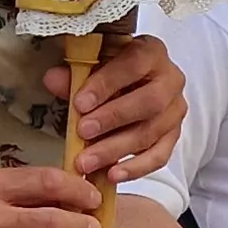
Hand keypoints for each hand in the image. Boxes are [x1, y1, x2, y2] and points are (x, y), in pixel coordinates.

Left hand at [54, 35, 182, 182]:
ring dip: (116, 149)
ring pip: (151, 132)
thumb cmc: (110, 74)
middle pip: (149, 102)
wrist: (129, 86)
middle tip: (82, 131)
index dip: (107, 84)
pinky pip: (159, 156)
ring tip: (87, 161)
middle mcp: (170, 79)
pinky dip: (135, 168)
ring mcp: (175, 110)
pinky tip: (112, 175)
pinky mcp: (173, 136)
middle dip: (113, 118)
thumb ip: (73, 74)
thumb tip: (52, 80)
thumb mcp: (91, 68)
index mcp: (150, 52)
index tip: (80, 103)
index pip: (134, 64)